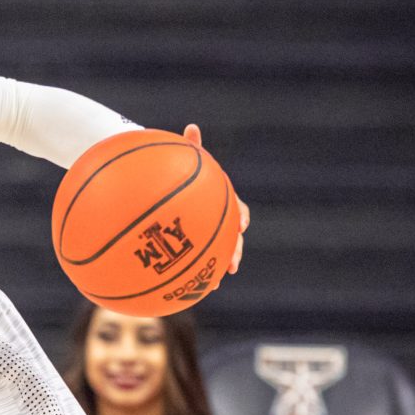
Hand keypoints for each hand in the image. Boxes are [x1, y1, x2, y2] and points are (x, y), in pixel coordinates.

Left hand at [181, 124, 249, 274]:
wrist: (173, 190)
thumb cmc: (182, 174)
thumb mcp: (188, 162)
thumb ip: (192, 148)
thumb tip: (192, 127)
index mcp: (224, 202)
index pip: (239, 210)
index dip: (242, 218)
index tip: (241, 225)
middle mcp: (221, 220)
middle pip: (233, 238)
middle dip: (234, 251)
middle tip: (233, 263)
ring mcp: (210, 235)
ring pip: (219, 254)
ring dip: (219, 268)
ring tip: (216, 281)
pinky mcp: (196, 246)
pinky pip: (200, 262)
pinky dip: (198, 274)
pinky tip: (188, 287)